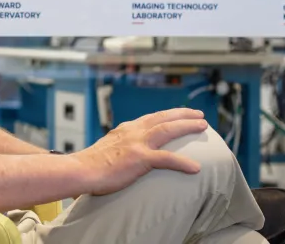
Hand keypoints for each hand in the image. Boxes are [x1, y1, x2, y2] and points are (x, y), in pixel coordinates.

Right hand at [73, 108, 207, 196]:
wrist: (81, 170)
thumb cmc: (90, 164)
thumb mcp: (108, 148)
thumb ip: (120, 146)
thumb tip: (126, 153)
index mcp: (126, 129)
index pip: (151, 117)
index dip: (168, 115)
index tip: (179, 114)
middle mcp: (133, 131)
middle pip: (163, 118)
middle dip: (183, 114)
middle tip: (199, 115)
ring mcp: (137, 143)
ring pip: (168, 130)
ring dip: (187, 126)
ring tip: (203, 126)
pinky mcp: (140, 158)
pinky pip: (167, 159)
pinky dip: (183, 162)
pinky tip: (195, 167)